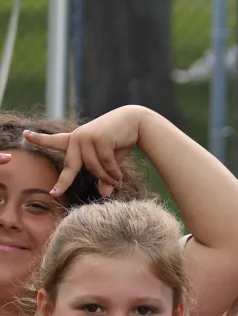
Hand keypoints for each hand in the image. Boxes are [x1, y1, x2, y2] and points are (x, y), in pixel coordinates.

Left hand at [24, 105, 143, 197]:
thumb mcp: (110, 160)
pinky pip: (104, 163)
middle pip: (70, 165)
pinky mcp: (99, 138)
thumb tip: (105, 193)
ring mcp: (87, 137)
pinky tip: (120, 176)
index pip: (55, 140)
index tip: (25, 134)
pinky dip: (113, 172)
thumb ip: (104, 174)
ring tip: (117, 181)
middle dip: (62, 181)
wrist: (135, 121)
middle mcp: (78, 137)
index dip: (40, 139)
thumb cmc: (120, 141)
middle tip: (54, 194)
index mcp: (76, 139)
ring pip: (92, 167)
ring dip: (105, 177)